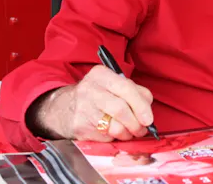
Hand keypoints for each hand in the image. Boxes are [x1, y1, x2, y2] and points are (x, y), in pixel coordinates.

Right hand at [27, 65, 153, 141]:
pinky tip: (113, 132)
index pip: (126, 88)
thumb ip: (134, 91)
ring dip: (127, 133)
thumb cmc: (96, 95)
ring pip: (114, 126)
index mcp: (101, 74)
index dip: (141, 105)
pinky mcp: (79, 127)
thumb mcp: (112, 84)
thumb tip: (148, 110)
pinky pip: (105, 137)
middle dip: (136, 123)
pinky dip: (114, 138)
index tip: (149, 119)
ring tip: (130, 132)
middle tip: (142, 129)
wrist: (63, 108)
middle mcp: (89, 89)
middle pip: (121, 109)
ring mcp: (82, 108)